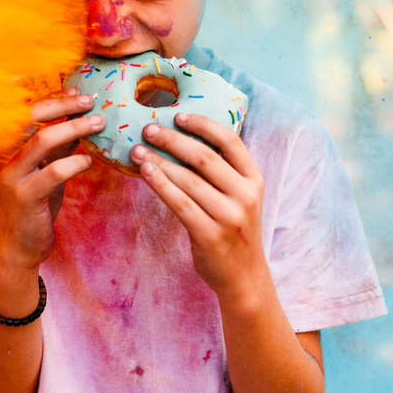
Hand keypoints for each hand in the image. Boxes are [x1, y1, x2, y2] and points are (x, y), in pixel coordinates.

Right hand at [0, 88, 103, 272]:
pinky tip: (89, 160)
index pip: (28, 113)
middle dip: (63, 105)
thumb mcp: (46, 173)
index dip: (53, 99)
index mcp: (10, 149)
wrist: (19, 249)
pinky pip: (53, 172)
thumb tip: (80, 123)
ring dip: (74, 128)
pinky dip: (75, 161)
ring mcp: (13, 177)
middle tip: (91, 102)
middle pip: (31, 118)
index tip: (77, 92)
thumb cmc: (35, 208)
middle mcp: (7, 158)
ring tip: (98, 124)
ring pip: (42, 141)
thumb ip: (58, 150)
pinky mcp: (25, 198)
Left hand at [130, 113, 268, 308]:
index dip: (202, 125)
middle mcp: (246, 195)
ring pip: (187, 180)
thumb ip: (223, 172)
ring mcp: (229, 217)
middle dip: (172, 139)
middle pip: (204, 157)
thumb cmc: (234, 229)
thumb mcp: (241, 197)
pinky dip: (160, 184)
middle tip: (148, 129)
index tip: (177, 115)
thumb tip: (183, 137)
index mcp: (254, 179)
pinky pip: (179, 203)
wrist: (244, 277)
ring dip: (159, 161)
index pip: (230, 141)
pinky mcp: (210, 235)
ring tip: (137, 149)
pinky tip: (145, 172)